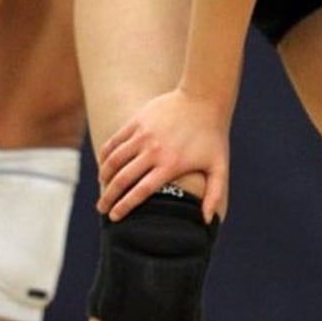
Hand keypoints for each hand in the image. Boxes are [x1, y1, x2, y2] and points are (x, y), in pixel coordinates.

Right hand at [97, 88, 228, 221]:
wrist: (204, 99)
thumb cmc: (212, 136)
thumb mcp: (219, 166)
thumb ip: (215, 195)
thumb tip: (206, 221)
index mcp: (170, 165)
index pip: (140, 192)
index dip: (124, 206)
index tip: (114, 218)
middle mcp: (153, 151)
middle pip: (122, 179)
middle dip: (108, 197)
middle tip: (102, 209)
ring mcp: (143, 134)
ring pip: (114, 160)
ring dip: (104, 177)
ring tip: (102, 189)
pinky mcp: (137, 121)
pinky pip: (115, 141)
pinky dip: (105, 155)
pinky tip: (102, 164)